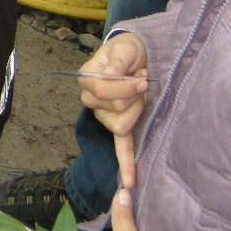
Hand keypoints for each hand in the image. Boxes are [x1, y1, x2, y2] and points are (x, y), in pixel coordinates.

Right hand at [79, 33, 148, 188]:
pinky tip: (130, 182)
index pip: (101, 89)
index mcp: (87, 79)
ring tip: (143, 93)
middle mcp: (91, 100)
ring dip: (137, 110)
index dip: (124, 85)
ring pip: (120, 126)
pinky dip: (125, 164)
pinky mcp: (120, 125)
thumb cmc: (128, 50)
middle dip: (133, 95)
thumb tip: (110, 75)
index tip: (143, 77)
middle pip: (113, 108)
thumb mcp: (123, 48)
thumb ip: (117, 61)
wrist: (136, 54)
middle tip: (143, 78)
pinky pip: (120, 147)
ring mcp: (104, 115)